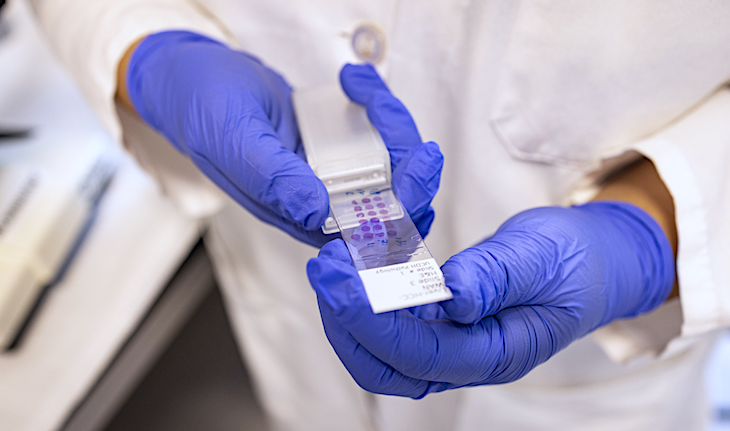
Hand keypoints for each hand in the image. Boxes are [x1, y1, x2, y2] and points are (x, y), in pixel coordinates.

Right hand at [125, 31, 441, 244]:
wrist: (193, 81)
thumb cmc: (203, 111)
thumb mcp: (232, 140)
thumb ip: (272, 177)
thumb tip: (315, 210)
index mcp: (292, 214)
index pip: (357, 235)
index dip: (396, 216)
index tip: (416, 177)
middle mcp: (316, 201)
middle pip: (385, 205)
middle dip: (410, 176)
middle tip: (416, 140)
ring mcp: (327, 173)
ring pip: (386, 171)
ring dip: (395, 135)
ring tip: (371, 92)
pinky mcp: (332, 146)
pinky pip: (371, 139)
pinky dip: (377, 112)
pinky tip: (359, 85)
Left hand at [307, 201, 674, 396]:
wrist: (591, 260)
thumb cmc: (574, 261)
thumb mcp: (541, 258)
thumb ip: (495, 277)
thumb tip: (450, 295)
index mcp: (496, 353)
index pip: (417, 352)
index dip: (370, 318)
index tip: (338, 277)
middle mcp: (467, 359)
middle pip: (387, 365)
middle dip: (346, 322)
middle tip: (325, 269)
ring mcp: (452, 343)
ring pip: (383, 349)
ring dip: (350, 311)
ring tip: (333, 263)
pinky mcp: (443, 322)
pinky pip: (395, 322)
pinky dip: (369, 297)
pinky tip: (358, 264)